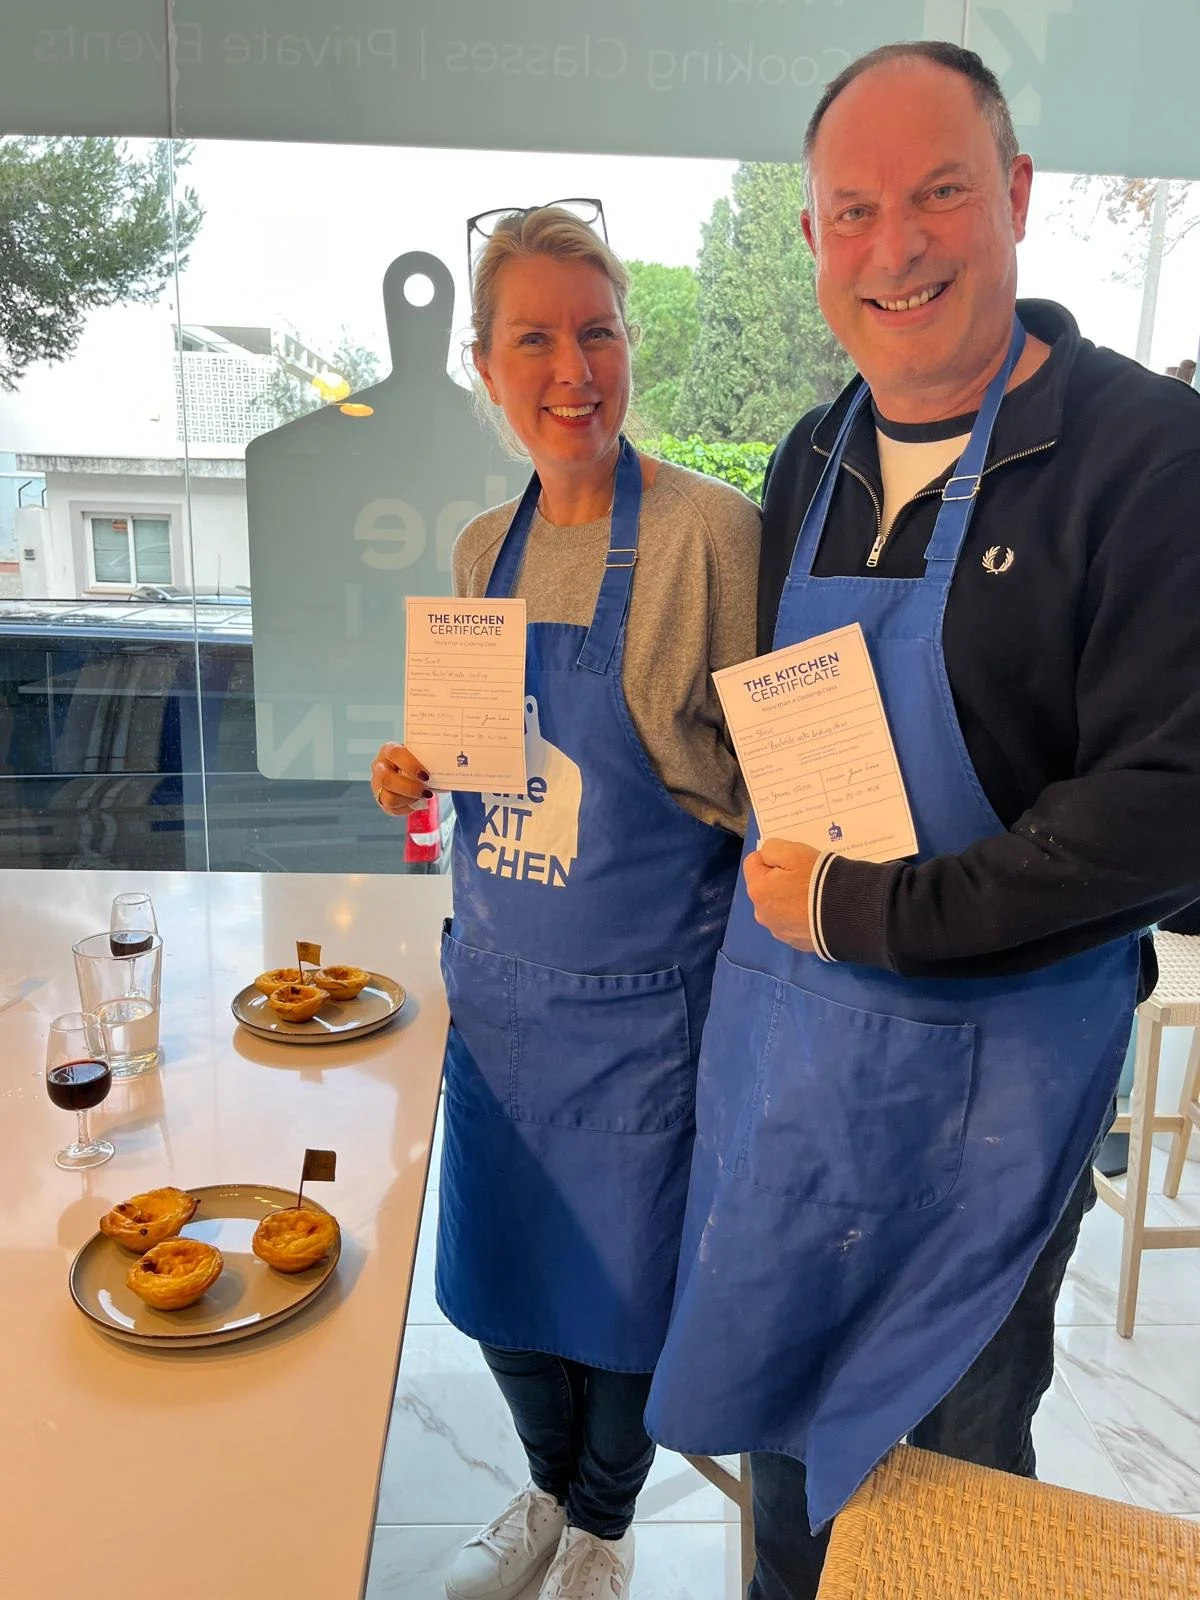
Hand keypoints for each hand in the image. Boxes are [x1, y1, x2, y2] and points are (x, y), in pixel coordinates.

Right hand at [370, 743, 434, 817]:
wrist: (407, 769)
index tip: (426, 775)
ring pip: (388, 798)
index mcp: (388, 750)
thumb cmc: (416, 761)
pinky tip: (418, 802)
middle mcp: (379, 767)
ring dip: (409, 800)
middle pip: (386, 779)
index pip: (395, 754)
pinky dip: (407, 808)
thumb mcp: (420, 756)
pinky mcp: (380, 799)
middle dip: (409, 788)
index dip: (411, 765)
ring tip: (423, 797)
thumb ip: (429, 761)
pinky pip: (391, 809)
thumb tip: (447, 771)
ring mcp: (377, 784)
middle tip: (426, 791)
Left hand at [743, 837, 820, 951]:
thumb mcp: (793, 851)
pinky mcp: (795, 942)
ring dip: (788, 899)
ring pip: (777, 906)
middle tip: (804, 877)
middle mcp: (762, 914)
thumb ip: (771, 848)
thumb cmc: (817, 879)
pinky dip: (799, 916)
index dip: (772, 857)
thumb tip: (765, 857)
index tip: (792, 861)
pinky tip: (816, 913)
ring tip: (812, 896)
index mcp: (757, 890)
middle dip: (779, 879)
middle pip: (765, 886)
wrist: (847, 914)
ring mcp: (778, 931)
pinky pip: (792, 922)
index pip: (753, 862)